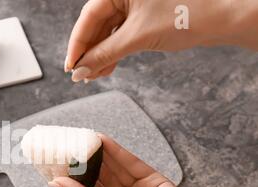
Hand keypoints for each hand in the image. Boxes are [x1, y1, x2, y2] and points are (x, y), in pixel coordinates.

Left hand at [49, 134, 257, 186]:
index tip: (64, 162)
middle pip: (102, 175)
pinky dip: (116, 150)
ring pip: (115, 166)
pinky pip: (130, 161)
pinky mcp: (151, 178)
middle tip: (73, 146)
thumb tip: (56, 182)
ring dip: (100, 153)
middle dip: (88, 161)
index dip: (77, 175)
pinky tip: (102, 140)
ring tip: (84, 139)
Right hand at [65, 0, 257, 81]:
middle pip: (96, 25)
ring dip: (100, 56)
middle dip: (89, 52)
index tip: (70, 65)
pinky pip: (119, 36)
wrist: (218, 19)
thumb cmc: (184, 15)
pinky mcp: (141, 17)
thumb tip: (82, 70)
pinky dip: (113, 53)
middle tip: (81, 74)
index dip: (77, 44)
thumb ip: (105, 54)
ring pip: (107, 33)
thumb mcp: (136, 37)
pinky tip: (107, 68)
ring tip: (94, 76)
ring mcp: (132, 5)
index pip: (89, 16)